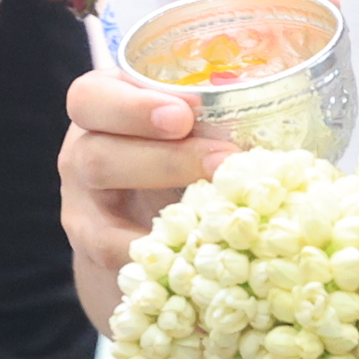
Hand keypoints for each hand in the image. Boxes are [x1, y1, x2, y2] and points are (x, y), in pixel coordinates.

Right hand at [59, 70, 226, 324]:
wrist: (138, 214)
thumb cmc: (177, 152)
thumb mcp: (189, 126)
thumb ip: (216, 119)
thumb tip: (277, 131)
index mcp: (104, 103)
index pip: (93, 97)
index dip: (135, 107)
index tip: (185, 114)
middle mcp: (81, 147)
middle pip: (98, 152)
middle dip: (167, 159)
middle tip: (225, 163)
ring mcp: (81, 200)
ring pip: (110, 213)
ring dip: (167, 206)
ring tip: (221, 213)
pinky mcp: (92, 244)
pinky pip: (114, 252)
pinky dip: (158, 255)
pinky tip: (199, 261)